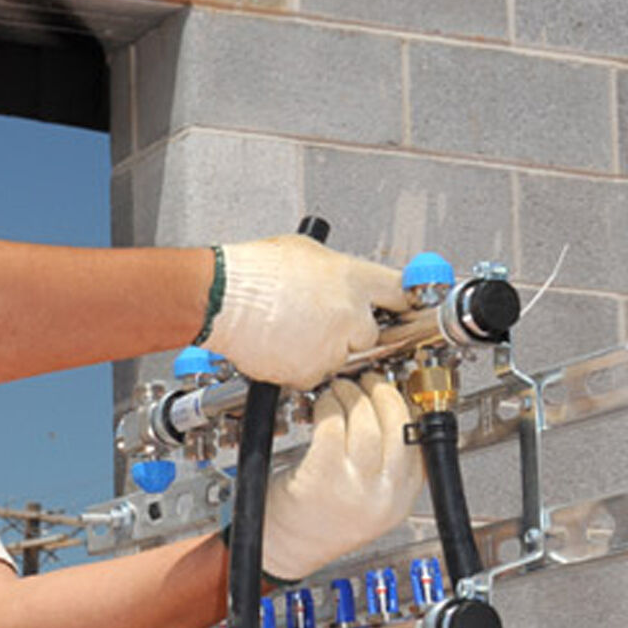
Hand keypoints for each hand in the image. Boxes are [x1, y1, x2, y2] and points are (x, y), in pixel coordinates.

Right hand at [202, 235, 405, 389]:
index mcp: (352, 277)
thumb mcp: (303, 252)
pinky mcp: (311, 371)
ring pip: (341, 358)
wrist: (221, 298)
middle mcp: (349, 312)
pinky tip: (281, 346)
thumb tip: (343, 279)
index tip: (406, 308)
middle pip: (371, 334)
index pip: (399, 292)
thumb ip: (334, 270)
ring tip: (292, 331)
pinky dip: (300, 367)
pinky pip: (315, 375)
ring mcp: (333, 345)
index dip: (401, 302)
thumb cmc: (251, 272)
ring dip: (323, 350)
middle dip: (351, 332)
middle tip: (323, 322)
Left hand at [261, 373, 422, 581]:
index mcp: (400, 500)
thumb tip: (387, 412)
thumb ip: (383, 467)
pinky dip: (328, 407)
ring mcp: (355, 487)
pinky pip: (332, 427)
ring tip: (340, 390)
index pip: (419, 441)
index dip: (407, 406)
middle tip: (368, 382)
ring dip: (352, 396)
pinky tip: (321, 405)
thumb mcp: (367, 499)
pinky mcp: (323, 476)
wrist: (282, 549)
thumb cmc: (316, 520)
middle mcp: (383, 495)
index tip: (393, 391)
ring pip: (366, 423)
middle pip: (397, 426)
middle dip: (383, 394)